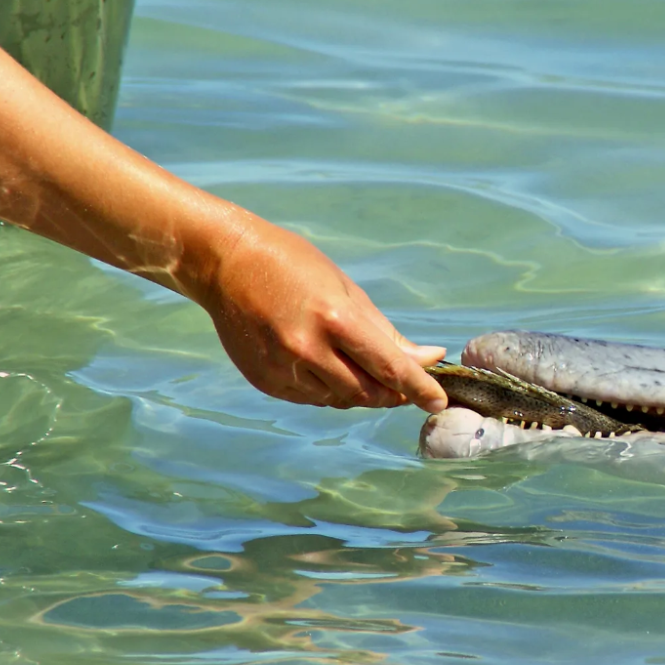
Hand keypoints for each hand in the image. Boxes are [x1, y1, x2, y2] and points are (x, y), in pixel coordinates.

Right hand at [195, 216, 448, 410]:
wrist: (225, 263)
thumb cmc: (294, 266)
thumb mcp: (346, 290)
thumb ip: (385, 333)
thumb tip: (428, 358)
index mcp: (334, 319)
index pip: (389, 367)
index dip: (419, 388)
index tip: (439, 401)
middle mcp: (307, 349)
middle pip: (368, 393)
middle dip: (393, 393)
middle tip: (404, 385)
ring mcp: (282, 369)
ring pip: (340, 400)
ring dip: (360, 391)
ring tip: (357, 364)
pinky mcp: (265, 381)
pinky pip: (311, 398)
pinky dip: (328, 389)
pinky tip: (324, 364)